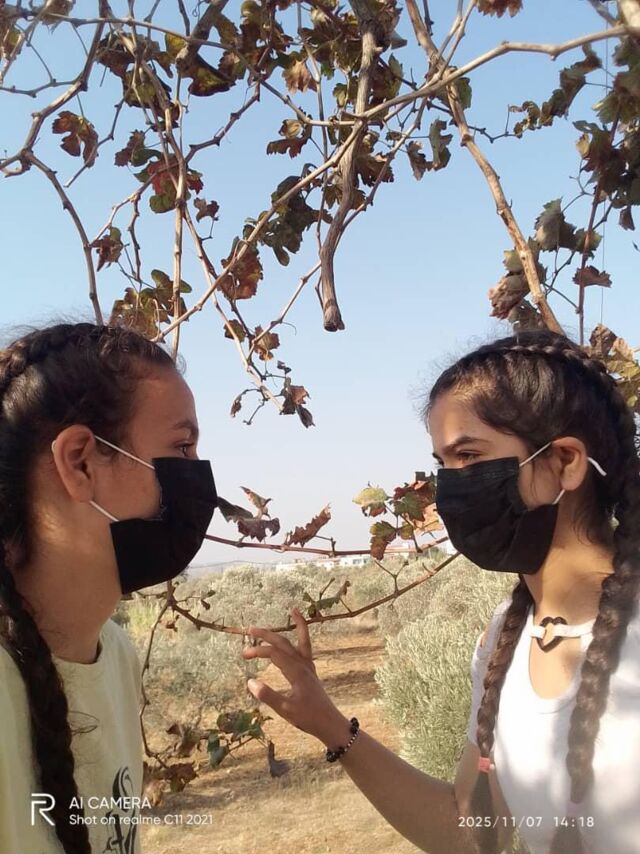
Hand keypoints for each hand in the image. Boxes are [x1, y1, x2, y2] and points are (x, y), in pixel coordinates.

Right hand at [242, 607, 350, 746]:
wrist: (329, 723)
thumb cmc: (308, 718)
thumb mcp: (285, 710)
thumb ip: (268, 696)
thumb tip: (250, 681)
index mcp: (296, 672)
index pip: (274, 654)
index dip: (258, 651)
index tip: (244, 655)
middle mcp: (303, 665)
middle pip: (284, 643)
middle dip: (267, 634)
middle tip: (249, 629)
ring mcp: (308, 666)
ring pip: (300, 640)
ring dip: (295, 626)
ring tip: (292, 609)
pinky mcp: (310, 670)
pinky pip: (308, 647)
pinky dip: (305, 635)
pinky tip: (300, 630)